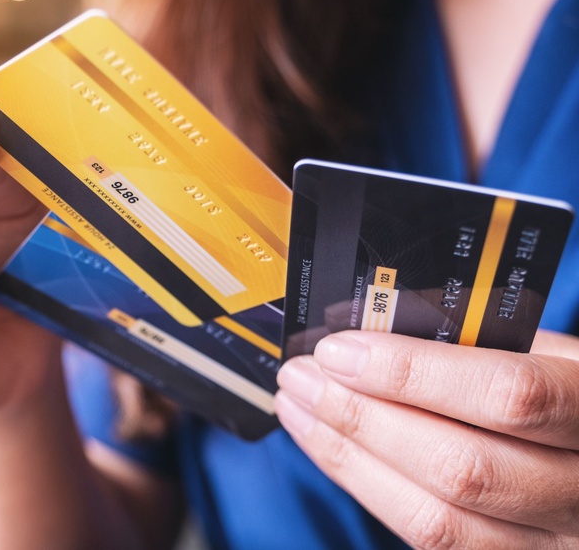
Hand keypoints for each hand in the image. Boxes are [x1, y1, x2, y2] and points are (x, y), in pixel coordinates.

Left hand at [275, 329, 578, 548]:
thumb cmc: (567, 389)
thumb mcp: (550, 350)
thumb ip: (480, 339)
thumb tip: (376, 323)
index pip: (508, 397)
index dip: (413, 374)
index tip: (340, 351)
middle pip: (461, 467)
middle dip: (361, 417)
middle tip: (301, 376)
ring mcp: (554, 543)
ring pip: (438, 519)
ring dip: (349, 457)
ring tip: (299, 408)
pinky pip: (431, 540)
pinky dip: (368, 488)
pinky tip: (330, 447)